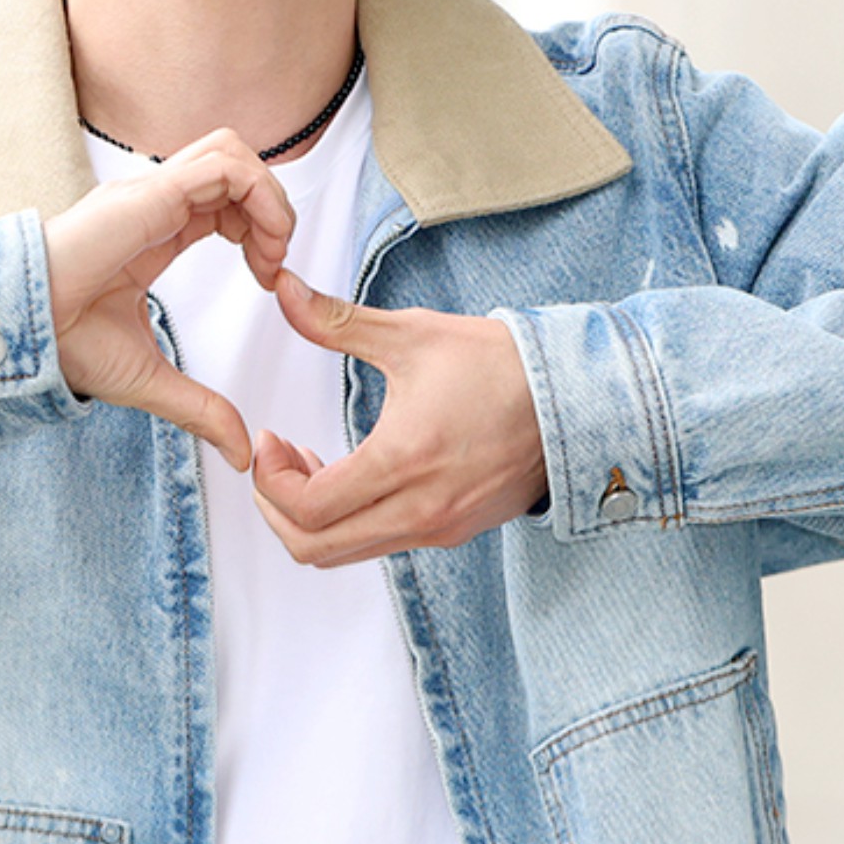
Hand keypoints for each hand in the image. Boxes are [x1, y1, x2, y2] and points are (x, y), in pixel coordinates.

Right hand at [43, 129, 293, 468]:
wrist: (21, 332)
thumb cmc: (64, 343)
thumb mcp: (150, 378)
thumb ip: (200, 409)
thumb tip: (238, 453)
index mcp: (155, 228)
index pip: (222, 197)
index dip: (259, 226)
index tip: (268, 276)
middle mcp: (155, 201)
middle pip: (232, 163)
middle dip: (271, 205)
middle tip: (275, 262)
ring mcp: (150, 192)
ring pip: (230, 151)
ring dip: (267, 195)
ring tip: (270, 250)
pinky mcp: (148, 195)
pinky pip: (221, 166)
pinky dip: (257, 195)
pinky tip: (259, 246)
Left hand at [252, 270, 546, 563]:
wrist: (574, 397)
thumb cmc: (498, 364)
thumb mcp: (411, 334)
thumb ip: (336, 319)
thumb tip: (283, 289)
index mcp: (404, 462)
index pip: (307, 508)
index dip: (269, 479)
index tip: (269, 439)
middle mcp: (420, 509)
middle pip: (315, 548)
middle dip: (277, 508)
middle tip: (275, 460)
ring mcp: (439, 527)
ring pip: (346, 554)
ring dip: (312, 518)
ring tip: (310, 464)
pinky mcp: (455, 531)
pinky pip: (381, 544)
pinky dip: (348, 521)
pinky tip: (352, 475)